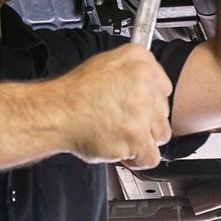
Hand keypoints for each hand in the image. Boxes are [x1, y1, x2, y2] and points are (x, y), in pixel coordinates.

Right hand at [44, 45, 172, 168]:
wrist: (56, 112)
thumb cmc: (74, 93)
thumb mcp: (105, 65)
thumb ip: (131, 73)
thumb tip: (148, 85)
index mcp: (138, 59)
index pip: (163, 86)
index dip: (150, 102)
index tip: (140, 107)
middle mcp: (145, 81)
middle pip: (163, 111)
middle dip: (146, 121)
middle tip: (124, 123)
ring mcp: (143, 109)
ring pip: (162, 134)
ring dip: (145, 141)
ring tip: (123, 138)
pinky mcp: (137, 135)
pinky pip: (152, 156)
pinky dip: (138, 160)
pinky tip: (124, 152)